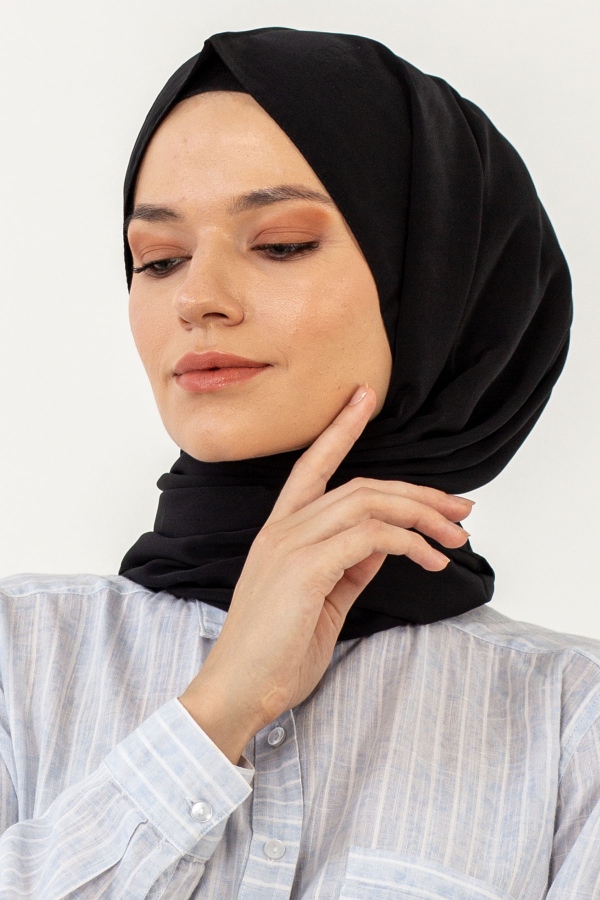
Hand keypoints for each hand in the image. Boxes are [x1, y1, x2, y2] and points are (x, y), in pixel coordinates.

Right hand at [179, 385, 472, 762]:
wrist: (238, 691)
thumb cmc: (277, 652)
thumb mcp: (324, 600)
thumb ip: (351, 565)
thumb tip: (388, 541)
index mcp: (282, 531)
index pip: (312, 465)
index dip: (339, 428)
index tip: (364, 397)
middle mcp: (283, 528)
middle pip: (361, 486)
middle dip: (418, 493)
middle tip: (461, 510)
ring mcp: (290, 545)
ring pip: (367, 503)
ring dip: (421, 516)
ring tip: (456, 537)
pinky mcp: (303, 568)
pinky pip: (369, 538)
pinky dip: (409, 543)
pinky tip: (432, 560)